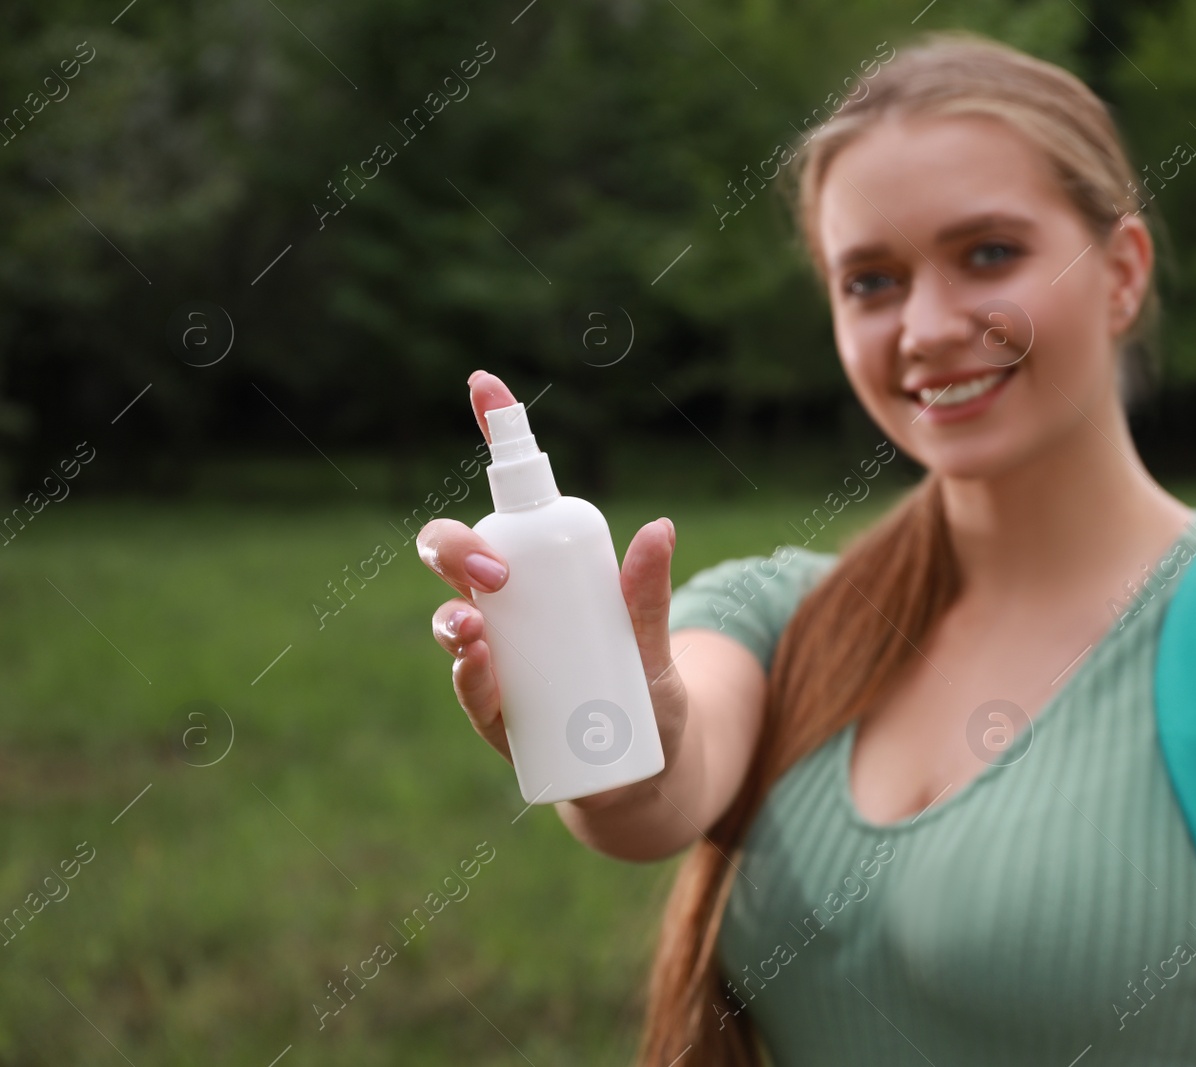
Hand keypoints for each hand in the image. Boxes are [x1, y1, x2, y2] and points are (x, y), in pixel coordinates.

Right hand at [418, 371, 688, 806]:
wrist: (639, 776)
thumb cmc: (645, 694)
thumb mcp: (653, 643)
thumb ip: (648, 595)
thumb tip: (660, 528)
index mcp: (544, 570)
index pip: (512, 499)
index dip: (494, 436)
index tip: (484, 385)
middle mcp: (506, 608)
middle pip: (457, 556)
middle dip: (456, 549)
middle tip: (495, 570)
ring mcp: (495, 659)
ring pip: (450, 621)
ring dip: (453, 618)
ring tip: (476, 629)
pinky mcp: (496, 713)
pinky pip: (471, 689)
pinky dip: (470, 677)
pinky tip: (478, 665)